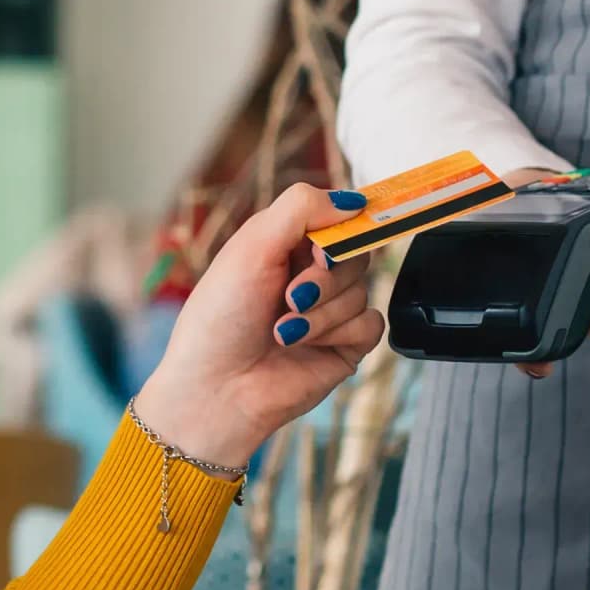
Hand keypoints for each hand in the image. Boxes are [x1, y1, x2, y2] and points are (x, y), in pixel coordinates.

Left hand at [129, 182, 384, 462]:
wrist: (218, 389)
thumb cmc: (220, 318)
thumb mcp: (252, 247)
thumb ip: (301, 209)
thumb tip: (354, 200)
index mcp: (285, 244)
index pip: (336, 217)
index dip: (339, 229)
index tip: (322, 251)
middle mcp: (309, 273)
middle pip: (356, 253)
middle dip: (324, 278)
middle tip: (290, 298)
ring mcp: (329, 310)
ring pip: (363, 290)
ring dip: (323, 312)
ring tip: (283, 332)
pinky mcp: (345, 345)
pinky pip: (371, 323)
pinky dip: (339, 332)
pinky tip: (305, 346)